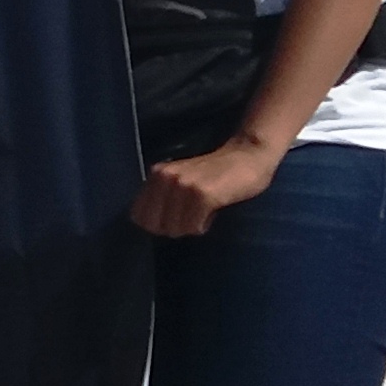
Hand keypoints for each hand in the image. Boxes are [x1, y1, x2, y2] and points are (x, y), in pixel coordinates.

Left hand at [129, 137, 283, 236]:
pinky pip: (194, 227)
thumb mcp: (179, 180)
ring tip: (204, 209)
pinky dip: (204, 225)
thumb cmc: (214, 174)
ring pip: (175, 229)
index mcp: (156, 174)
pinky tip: (213, 209)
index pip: (138, 216)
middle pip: (155, 226)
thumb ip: (161, 196)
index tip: (175, 216)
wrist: (247, 156)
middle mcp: (165, 177)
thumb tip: (149, 225)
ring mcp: (183, 185)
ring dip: (191, 226)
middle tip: (192, 215)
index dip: (157, 224)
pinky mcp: (203, 195)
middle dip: (173, 228)